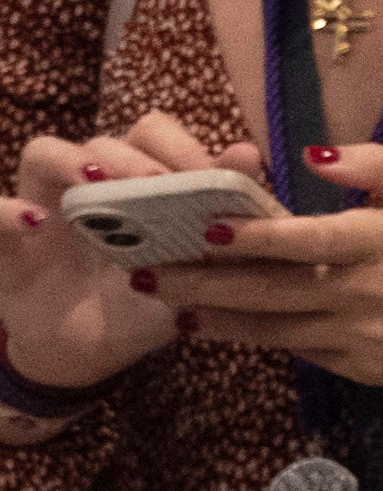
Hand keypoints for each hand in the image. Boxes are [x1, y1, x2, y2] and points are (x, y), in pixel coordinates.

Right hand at [0, 115, 221, 393]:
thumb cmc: (143, 307)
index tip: (210, 175)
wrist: (86, 355)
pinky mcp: (4, 239)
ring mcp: (42, 204)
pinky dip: (6, 212)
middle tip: (159, 184)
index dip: (181, 146)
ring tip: (100, 186)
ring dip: (73, 162)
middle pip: (105, 140)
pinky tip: (35, 222)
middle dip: (133, 156)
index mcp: (138, 185)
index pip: (154, 136)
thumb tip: (250, 157)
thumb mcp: (190, 275)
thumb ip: (220, 224)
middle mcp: (88, 185)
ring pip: (44, 151)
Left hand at [153, 146, 382, 390]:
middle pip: (272, 292)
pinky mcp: (363, 370)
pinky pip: (299, 350)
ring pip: (274, 329)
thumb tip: (314, 153)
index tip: (202, 230)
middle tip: (147, 275)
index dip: (251, 238)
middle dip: (204, 285)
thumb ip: (379, 166)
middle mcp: (369, 294)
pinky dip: (255, 338)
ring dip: (215, 318)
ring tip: (167, 304)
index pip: (305, 240)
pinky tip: (218, 328)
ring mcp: (364, 338)